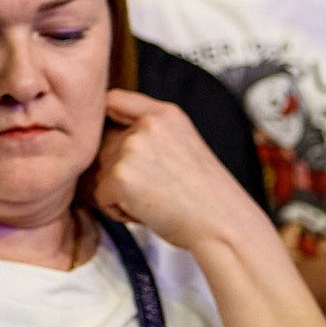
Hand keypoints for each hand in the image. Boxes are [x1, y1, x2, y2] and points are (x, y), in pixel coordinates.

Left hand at [93, 88, 271, 253]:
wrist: (224, 225)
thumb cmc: (207, 196)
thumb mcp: (184, 145)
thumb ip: (149, 134)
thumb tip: (108, 138)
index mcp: (165, 114)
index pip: (114, 100)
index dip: (107, 120)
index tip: (112, 137)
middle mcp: (146, 126)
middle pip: (105, 145)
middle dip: (122, 170)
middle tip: (159, 187)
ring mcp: (130, 149)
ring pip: (103, 173)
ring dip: (121, 192)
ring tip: (158, 200)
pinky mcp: (119, 177)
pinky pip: (102, 197)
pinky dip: (119, 211)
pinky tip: (149, 213)